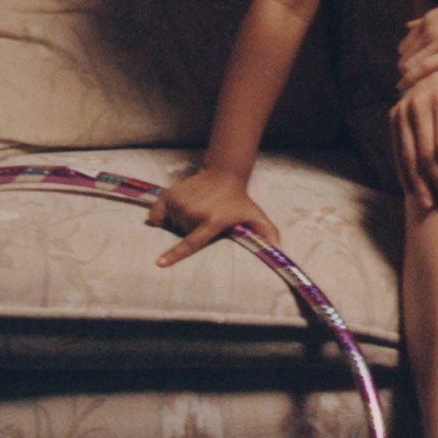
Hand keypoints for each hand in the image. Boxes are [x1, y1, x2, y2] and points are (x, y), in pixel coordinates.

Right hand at [149, 164, 280, 267]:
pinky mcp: (170, 194)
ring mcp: (181, 202)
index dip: (174, 254)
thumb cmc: (239, 201)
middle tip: (204, 220)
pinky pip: (157, 213)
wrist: (225, 174)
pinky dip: (160, 215)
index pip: (190, 243)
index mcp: (211, 221)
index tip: (160, 263)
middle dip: (189, 231)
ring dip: (179, 222)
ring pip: (172, 223)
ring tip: (195, 211)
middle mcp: (194, 212)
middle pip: (182, 234)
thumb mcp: (255, 217)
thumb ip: (268, 234)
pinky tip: (173, 210)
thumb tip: (280, 251)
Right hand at [393, 67, 437, 211]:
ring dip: (419, 184)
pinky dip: (405, 172)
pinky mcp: (394, 115)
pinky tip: (414, 191)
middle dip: (437, 182)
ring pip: (408, 155)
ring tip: (431, 204)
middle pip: (425, 153)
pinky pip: (397, 150)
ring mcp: (402, 109)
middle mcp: (418, 103)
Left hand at [397, 0, 437, 88]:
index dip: (407, 56)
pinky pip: (421, 70)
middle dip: (404, 69)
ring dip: (405, 77)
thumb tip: (426, 23)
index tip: (408, 70)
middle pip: (405, 53)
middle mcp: (432, 27)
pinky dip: (410, 80)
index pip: (408, 40)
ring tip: (407, 92)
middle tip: (406, 85)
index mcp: (434, 17)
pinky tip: (405, 90)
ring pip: (409, 62)